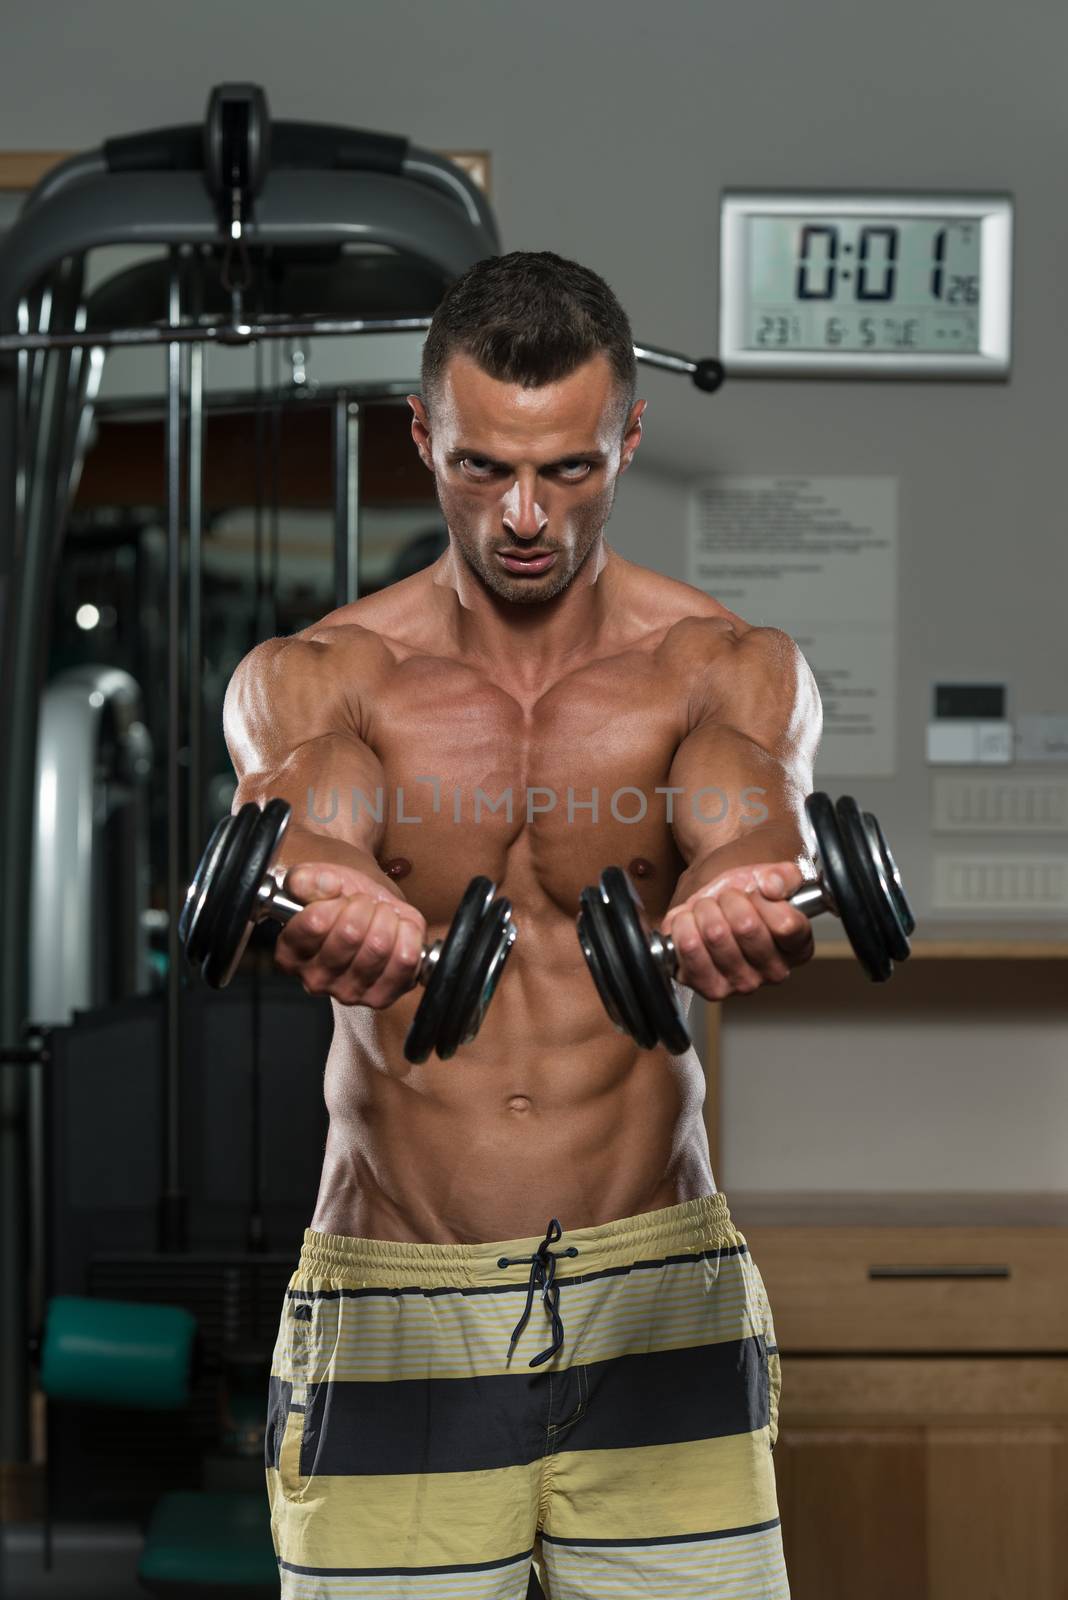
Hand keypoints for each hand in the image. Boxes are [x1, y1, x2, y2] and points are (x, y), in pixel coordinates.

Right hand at [273, 862, 426, 1007]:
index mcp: (290, 953)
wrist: (371, 907)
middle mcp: (315, 979)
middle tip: (365, 904)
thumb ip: (308, 879)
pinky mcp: (382, 997)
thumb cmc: (340, 897)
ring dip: (387, 919)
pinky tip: (398, 931)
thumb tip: (325, 884)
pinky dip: (409, 936)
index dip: (336, 901)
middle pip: (350, 934)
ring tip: (381, 916)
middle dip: (365, 906)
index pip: (315, 923)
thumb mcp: (318, 879)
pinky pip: (406, 961)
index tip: (340, 897)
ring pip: (379, 946)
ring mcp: (349, 993)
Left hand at [660, 862, 813, 1001]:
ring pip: (716, 935)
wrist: (714, 901)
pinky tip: (689, 923)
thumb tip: (772, 886)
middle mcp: (775, 972)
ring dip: (704, 910)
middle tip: (726, 899)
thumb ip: (784, 876)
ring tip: (707, 909)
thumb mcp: (772, 876)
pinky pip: (689, 952)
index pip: (786, 925)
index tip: (755, 890)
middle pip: (746, 926)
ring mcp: (743, 984)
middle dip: (728, 900)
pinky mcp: (709, 987)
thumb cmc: (748, 893)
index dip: (763, 899)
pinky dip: (683, 928)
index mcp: (798, 947)